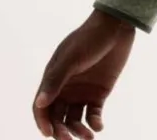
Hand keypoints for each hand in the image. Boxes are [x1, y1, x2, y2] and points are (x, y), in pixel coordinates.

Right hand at [32, 10, 136, 138]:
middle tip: (70, 139)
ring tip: (88, 136)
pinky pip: (93, 114)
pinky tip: (98, 126)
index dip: (43, 122)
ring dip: (78, 130)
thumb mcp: (71, 58)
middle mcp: (65, 88)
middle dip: (61, 131)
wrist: (117, 27)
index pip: (42, 106)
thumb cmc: (89, 38)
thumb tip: (40, 104)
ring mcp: (82, 91)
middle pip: (57, 117)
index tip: (50, 134)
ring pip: (74, 119)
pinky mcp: (99, 93)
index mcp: (53, 78)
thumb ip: (56, 80)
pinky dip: (94, 123)